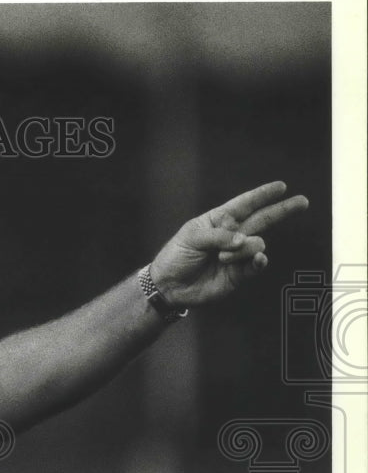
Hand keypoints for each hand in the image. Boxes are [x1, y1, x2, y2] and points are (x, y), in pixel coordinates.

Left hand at [150, 181, 308, 306]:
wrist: (168, 285)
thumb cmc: (176, 256)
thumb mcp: (192, 237)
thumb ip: (219, 236)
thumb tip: (243, 241)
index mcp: (219, 220)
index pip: (244, 204)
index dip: (262, 195)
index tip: (281, 186)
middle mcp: (231, 235)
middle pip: (262, 219)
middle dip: (281, 210)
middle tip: (302, 202)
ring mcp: (237, 255)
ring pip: (256, 244)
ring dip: (242, 249)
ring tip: (222, 258)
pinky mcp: (238, 274)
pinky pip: (255, 265)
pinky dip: (258, 261)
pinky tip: (259, 259)